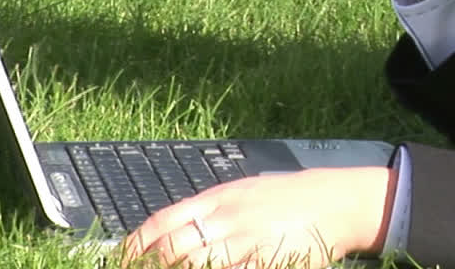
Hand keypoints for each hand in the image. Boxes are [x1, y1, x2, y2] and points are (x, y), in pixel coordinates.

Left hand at [119, 167, 395, 268]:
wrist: (333, 201)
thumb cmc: (283, 197)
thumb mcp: (241, 193)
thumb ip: (206, 210)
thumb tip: (166, 230)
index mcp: (218, 198)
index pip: (164, 221)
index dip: (137, 245)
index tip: (122, 259)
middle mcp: (230, 218)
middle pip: (175, 248)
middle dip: (152, 266)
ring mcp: (250, 242)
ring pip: (201, 264)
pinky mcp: (270, 261)